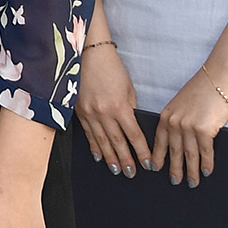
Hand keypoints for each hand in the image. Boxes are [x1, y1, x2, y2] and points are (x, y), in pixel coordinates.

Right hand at [75, 45, 150, 177]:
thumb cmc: (111, 68)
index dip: (141, 151)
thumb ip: (130, 108)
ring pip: (102, 142)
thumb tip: (133, 125)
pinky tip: (99, 157)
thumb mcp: (128, 88)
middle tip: (132, 173)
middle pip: (118, 143)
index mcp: (120, 106)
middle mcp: (104, 113)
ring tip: (117, 170)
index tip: (147, 164)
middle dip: (126, 160)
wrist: (87, 54)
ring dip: (110, 158)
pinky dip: (94, 147)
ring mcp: (90, 114)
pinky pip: (88, 134)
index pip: (134, 135)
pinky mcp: (79, 112)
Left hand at [150, 71, 227, 186]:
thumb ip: (177, 120)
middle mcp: (175, 123)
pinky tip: (206, 172)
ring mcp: (189, 127)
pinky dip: (206, 164)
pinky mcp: (204, 130)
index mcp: (167, 116)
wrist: (218, 78)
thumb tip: (179, 140)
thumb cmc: (202, 89)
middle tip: (174, 182)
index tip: (155, 168)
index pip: (159, 141)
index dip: (158, 157)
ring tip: (191, 182)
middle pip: (174, 152)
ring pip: (189, 155)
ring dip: (191, 171)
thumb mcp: (180, 103)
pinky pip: (205, 152)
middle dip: (174, 169)